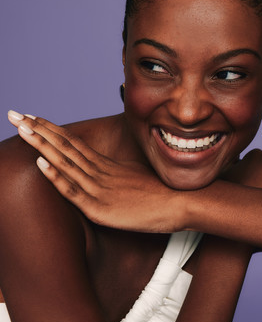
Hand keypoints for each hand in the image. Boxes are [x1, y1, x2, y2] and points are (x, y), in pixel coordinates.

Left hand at [8, 111, 181, 231]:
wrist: (184, 203)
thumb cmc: (164, 194)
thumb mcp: (136, 181)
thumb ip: (118, 178)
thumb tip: (110, 178)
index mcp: (106, 167)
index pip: (73, 143)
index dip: (51, 130)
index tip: (33, 117)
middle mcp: (100, 173)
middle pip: (64, 146)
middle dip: (37, 130)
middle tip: (15, 113)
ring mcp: (99, 189)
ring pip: (65, 163)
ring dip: (41, 145)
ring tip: (22, 128)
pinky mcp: (102, 209)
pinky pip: (75, 191)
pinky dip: (57, 177)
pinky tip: (42, 164)